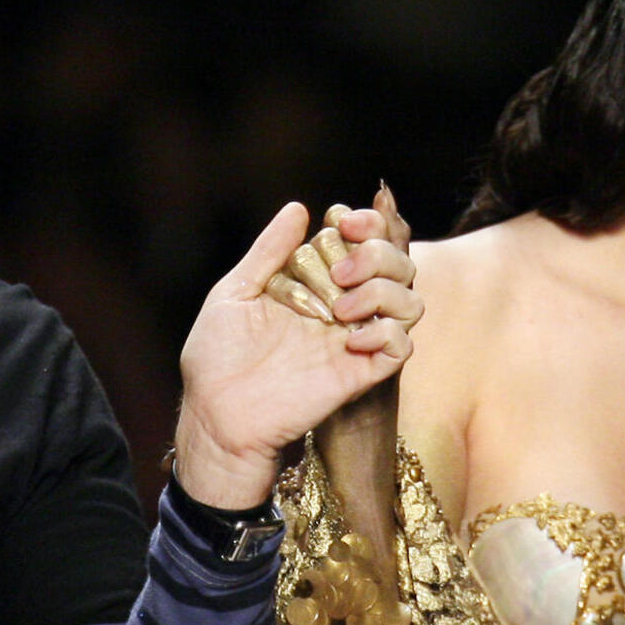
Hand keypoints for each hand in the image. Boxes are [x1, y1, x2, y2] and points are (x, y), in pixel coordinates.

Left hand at [173, 190, 420, 508]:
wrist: (214, 415)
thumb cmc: (216, 358)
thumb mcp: (234, 293)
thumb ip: (267, 251)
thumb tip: (299, 208)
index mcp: (315, 284)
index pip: (365, 242)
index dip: (366, 223)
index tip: (341, 220)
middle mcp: (341, 309)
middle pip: (397, 265)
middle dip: (379, 253)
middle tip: (340, 269)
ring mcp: (352, 341)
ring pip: (410, 302)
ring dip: (385, 290)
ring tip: (340, 307)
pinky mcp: (358, 375)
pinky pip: (401, 347)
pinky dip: (387, 333)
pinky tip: (350, 338)